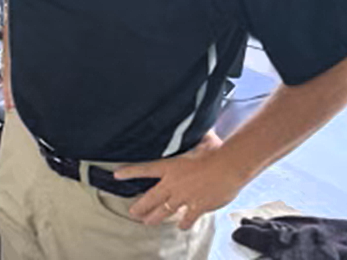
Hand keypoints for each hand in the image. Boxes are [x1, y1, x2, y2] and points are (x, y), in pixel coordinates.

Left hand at [115, 130, 243, 230]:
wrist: (229, 166)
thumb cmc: (216, 150)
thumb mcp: (201, 138)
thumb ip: (194, 134)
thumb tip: (196, 122)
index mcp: (170, 166)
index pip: (144, 169)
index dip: (130, 172)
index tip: (117, 175)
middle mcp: (173, 183)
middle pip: (151, 198)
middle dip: (140, 207)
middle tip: (133, 212)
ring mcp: (184, 197)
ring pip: (164, 211)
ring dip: (155, 218)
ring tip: (148, 222)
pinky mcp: (197, 207)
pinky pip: (187, 219)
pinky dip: (184, 223)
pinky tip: (182, 226)